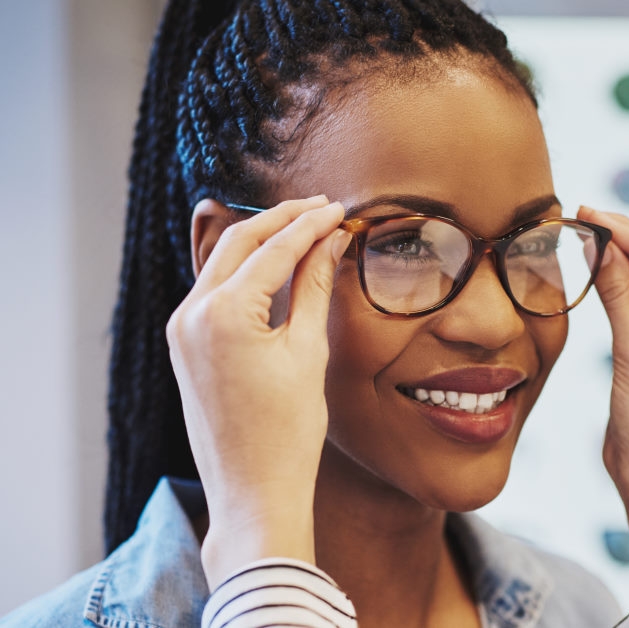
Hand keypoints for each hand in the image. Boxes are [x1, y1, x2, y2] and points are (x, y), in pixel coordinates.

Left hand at [165, 195, 350, 586]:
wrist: (253, 492)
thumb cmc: (287, 431)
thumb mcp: (308, 352)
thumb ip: (314, 288)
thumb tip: (330, 242)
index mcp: (222, 313)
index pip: (273, 249)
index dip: (311, 225)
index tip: (341, 210)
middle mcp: (190, 314)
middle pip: (238, 242)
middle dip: (282, 221)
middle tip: (324, 208)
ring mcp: (181, 330)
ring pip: (222, 263)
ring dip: (261, 242)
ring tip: (304, 229)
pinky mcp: (184, 346)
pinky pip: (214, 290)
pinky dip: (245, 271)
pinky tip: (275, 266)